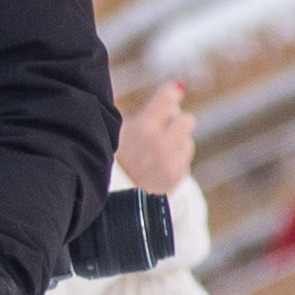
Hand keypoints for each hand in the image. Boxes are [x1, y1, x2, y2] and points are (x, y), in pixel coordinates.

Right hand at [116, 80, 196, 197]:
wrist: (111, 203)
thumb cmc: (107, 164)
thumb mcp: (113, 134)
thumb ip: (135, 115)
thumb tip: (155, 95)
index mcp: (143, 129)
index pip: (168, 98)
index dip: (171, 93)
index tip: (173, 91)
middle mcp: (161, 145)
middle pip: (187, 120)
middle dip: (176, 123)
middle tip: (162, 129)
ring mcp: (172, 163)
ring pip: (187, 142)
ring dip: (175, 144)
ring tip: (156, 154)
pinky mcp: (177, 178)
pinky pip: (184, 162)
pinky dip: (174, 162)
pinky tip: (157, 168)